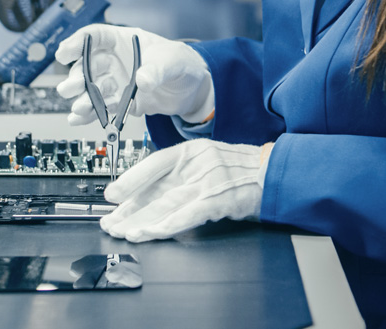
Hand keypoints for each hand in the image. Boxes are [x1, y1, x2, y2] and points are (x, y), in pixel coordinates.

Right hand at [55, 24, 214, 125]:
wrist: (192, 89)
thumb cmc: (182, 63)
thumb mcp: (173, 61)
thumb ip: (157, 69)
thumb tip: (142, 80)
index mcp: (123, 41)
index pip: (95, 37)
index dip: (77, 43)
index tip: (64, 53)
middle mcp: (115, 61)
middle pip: (88, 66)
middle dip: (76, 77)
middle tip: (70, 88)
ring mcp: (116, 82)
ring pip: (91, 89)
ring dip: (83, 98)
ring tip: (79, 108)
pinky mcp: (120, 102)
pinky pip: (101, 107)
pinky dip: (89, 115)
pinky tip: (77, 119)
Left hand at [99, 139, 270, 241]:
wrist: (275, 172)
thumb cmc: (243, 169)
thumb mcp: (209, 160)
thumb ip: (183, 173)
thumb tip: (152, 193)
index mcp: (192, 151)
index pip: (153, 163)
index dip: (130, 180)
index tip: (111, 195)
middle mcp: (197, 164)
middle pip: (155, 189)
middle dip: (130, 210)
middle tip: (110, 223)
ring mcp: (208, 182)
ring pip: (166, 204)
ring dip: (142, 221)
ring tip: (123, 232)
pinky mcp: (219, 200)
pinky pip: (187, 215)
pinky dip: (166, 226)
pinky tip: (150, 234)